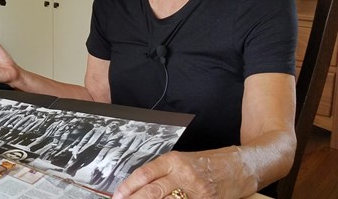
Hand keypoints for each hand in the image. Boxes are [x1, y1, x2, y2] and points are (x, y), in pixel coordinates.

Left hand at [112, 150, 248, 198]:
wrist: (240, 166)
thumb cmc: (209, 163)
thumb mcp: (183, 161)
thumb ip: (163, 173)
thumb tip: (139, 187)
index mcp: (173, 160)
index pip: (145, 174)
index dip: (128, 187)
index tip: (117, 196)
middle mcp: (183, 174)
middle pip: (152, 191)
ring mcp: (195, 190)